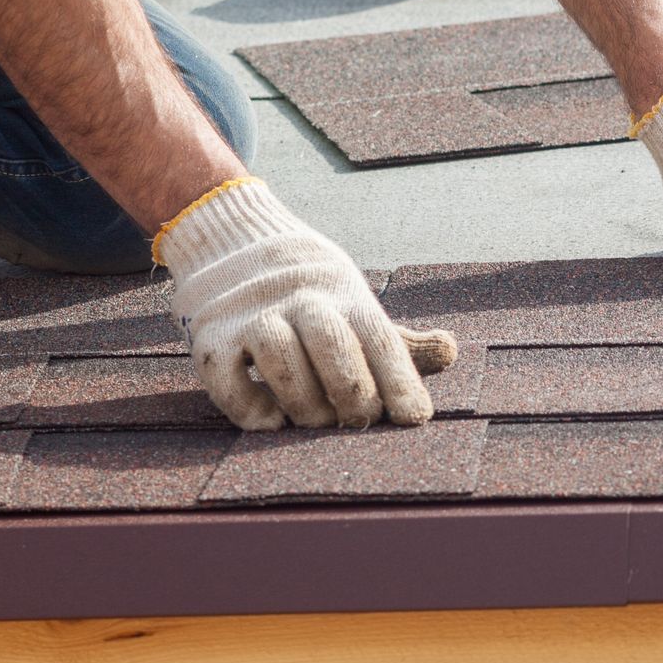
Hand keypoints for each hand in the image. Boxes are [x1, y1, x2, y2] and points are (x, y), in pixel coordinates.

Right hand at [155, 179, 456, 429]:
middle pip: (334, 343)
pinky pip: (228, 377)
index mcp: (345, 294)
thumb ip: (394, 340)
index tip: (414, 419)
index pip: (380, 338)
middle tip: (358, 423)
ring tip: (315, 422)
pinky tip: (272, 422)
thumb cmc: (308, 293)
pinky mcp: (211, 336)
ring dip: (303, 401)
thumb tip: (451, 352)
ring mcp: (253, 316)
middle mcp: (302, 300)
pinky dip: (250, 407)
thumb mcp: (353, 304)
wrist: (232, 239)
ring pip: (281, 358)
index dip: (401, 381)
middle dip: (353, 393)